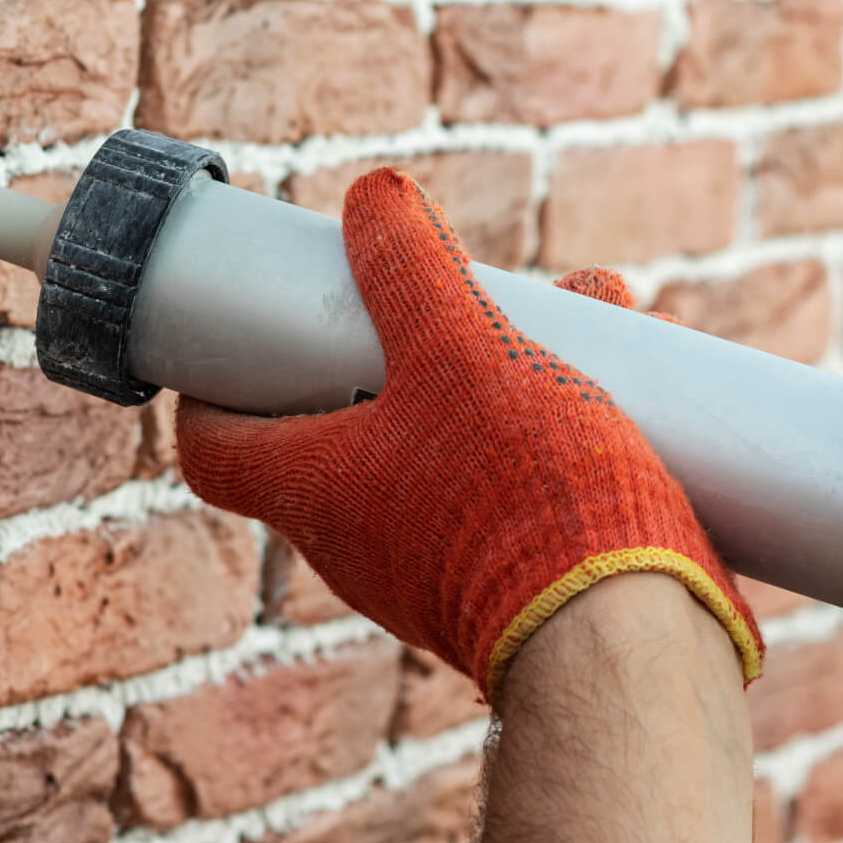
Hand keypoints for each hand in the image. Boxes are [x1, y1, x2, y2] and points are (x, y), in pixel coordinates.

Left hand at [175, 169, 761, 699]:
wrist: (626, 648)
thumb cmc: (524, 497)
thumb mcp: (464, 349)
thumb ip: (412, 268)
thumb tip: (373, 195)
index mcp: (313, 490)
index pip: (214, 446)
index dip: (212, 386)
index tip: (240, 337)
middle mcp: (358, 544)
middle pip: (346, 429)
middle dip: (401, 348)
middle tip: (443, 298)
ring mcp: (435, 575)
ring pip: (445, 451)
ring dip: (497, 379)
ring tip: (581, 315)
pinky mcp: (514, 591)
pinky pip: (512, 493)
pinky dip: (550, 435)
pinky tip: (630, 387)